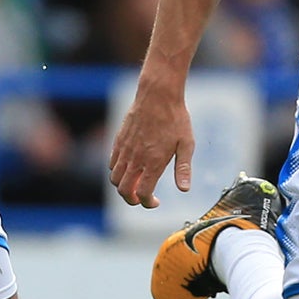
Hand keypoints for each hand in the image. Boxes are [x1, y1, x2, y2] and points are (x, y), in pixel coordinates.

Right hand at [109, 80, 191, 208]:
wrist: (158, 95)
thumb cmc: (176, 119)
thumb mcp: (186, 144)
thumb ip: (183, 168)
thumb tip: (184, 189)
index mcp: (153, 162)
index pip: (142, 193)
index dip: (147, 203)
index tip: (155, 201)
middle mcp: (136, 159)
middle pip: (124, 190)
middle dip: (131, 200)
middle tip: (142, 197)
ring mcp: (125, 150)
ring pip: (114, 178)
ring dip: (123, 187)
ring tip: (135, 184)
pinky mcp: (119, 141)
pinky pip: (112, 163)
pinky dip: (117, 172)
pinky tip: (130, 168)